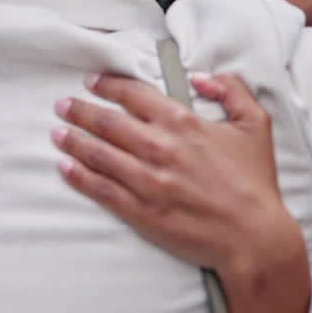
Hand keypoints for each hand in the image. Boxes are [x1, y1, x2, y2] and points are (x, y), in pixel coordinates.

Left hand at [52, 73, 310, 312]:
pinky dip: (79, 176)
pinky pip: (102, 189)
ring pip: (99, 153)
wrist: (253, 236)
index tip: (92, 81)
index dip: (108, 85)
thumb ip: (232, 89)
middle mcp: (159, 147)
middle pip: (107, 121)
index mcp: (182, 122)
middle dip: (80, 110)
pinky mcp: (141, 211)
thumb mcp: (255, 123)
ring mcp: (147, 180)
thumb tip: (200, 76)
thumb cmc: (255, 181)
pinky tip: (64, 167)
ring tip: (56, 132)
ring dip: (73, 140)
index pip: (134, 94)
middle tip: (62, 105)